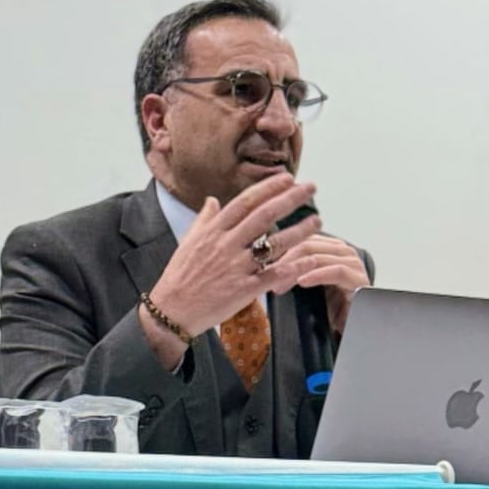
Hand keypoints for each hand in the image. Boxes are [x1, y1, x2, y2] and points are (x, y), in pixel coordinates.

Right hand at [149, 172, 321, 339]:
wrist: (172, 310)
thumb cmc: (180, 276)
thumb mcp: (188, 242)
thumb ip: (204, 219)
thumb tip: (212, 200)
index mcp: (214, 231)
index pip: (246, 202)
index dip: (268, 188)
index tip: (287, 177)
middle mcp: (227, 245)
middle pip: (264, 216)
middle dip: (290, 199)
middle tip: (310, 188)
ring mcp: (236, 267)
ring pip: (273, 244)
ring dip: (298, 231)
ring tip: (316, 221)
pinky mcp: (243, 290)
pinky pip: (273, 276)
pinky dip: (292, 268)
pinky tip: (308, 260)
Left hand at [270, 234, 370, 334]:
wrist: (354, 329)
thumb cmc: (330, 309)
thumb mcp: (308, 287)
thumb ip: (294, 273)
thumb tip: (265, 269)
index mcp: (330, 248)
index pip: (302, 239)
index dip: (280, 251)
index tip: (262, 266)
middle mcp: (343, 250)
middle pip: (308, 245)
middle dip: (285, 260)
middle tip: (267, 275)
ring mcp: (353, 263)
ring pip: (319, 257)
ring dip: (296, 269)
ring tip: (279, 282)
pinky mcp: (359, 279)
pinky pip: (336, 271)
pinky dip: (317, 275)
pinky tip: (302, 282)